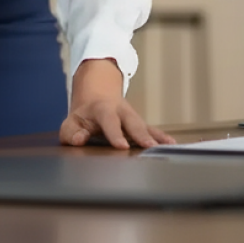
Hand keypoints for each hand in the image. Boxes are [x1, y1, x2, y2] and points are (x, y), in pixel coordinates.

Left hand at [59, 58, 174, 149]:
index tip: (122, 147)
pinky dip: (161, 137)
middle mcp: (121, 111)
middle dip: (140, 134)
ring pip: (144, 126)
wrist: (97, 95)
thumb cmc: (84, 115)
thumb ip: (71, 133)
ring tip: (167, 147)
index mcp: (102, 109)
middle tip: (149, 146)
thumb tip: (79, 140)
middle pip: (132, 121)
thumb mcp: (71, 122)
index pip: (109, 121)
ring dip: (155, 137)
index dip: (115, 133)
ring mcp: (132, 116)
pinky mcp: (139, 124)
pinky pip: (152, 130)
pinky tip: (172, 144)